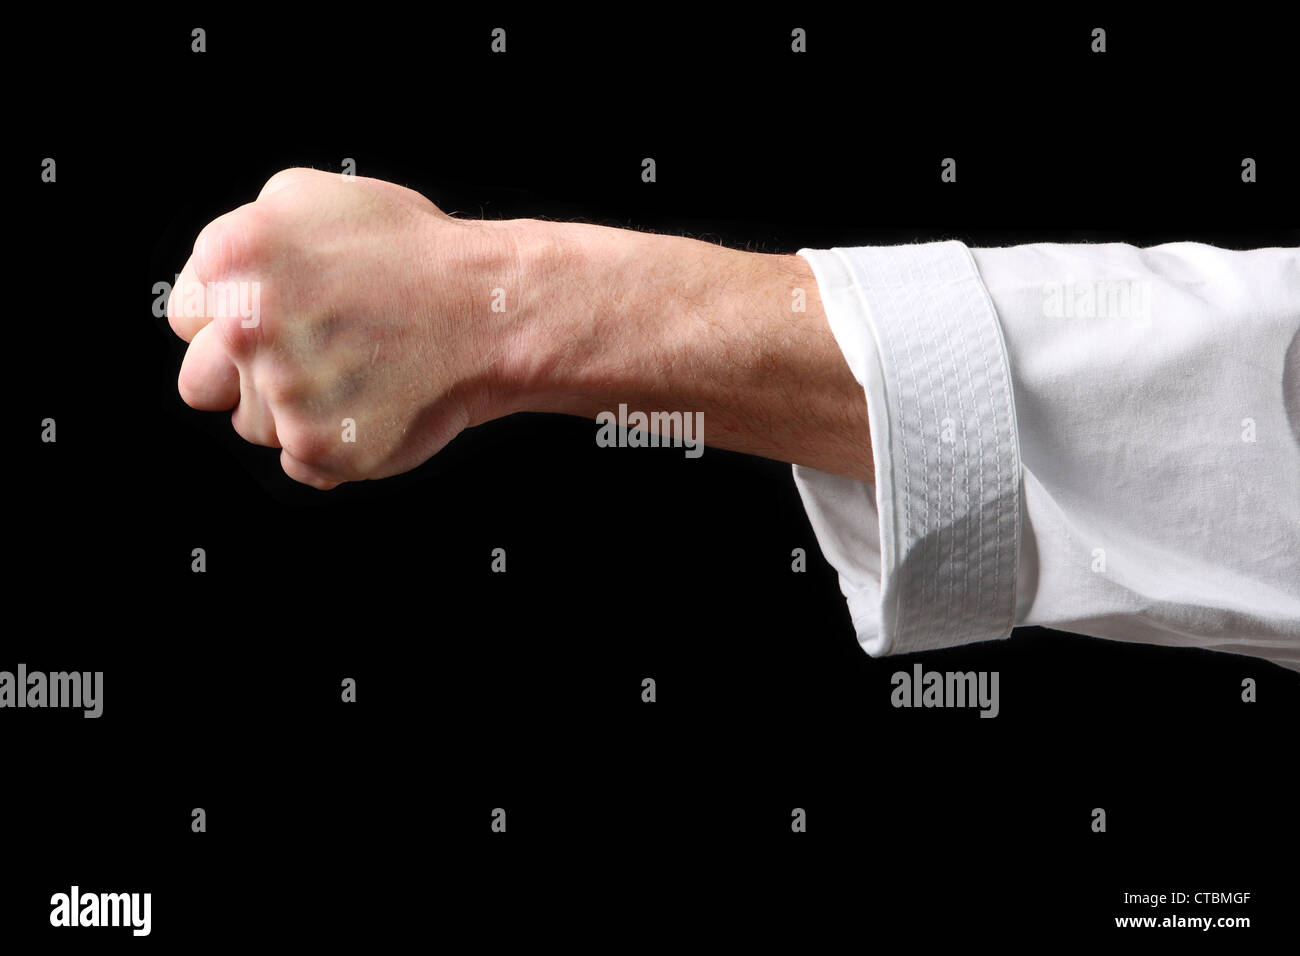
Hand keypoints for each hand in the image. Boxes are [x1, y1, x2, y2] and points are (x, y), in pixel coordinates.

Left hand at [168, 168, 872, 489]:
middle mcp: (247, 324)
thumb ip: (243, 241)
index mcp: (233, 257)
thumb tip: (207, 296)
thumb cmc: (415, 254)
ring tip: (362, 377)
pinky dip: (337, 448)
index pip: (184, 319)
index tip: (285, 322)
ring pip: (252, 429)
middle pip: (201, 384)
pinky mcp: (322, 445)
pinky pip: (299, 464)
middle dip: (248, 378)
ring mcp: (284, 390)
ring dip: (296, 413)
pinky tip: (378, 407)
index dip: (232, 324)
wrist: (495, 311)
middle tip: (318, 359)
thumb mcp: (316, 201)